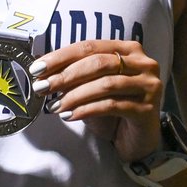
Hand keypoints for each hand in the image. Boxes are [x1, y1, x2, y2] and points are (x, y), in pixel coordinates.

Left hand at [29, 39, 162, 162]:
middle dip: (65, 75)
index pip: (90, 46)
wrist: (138, 139)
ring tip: (54, 106)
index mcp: (129, 49)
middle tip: (42, 86)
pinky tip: (69, 116)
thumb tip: (42, 67)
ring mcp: (149, 85)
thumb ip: (75, 74)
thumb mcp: (92, 86)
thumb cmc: (113, 109)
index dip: (61, 56)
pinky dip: (86, 110)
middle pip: (98, 63)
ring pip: (105, 84)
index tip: (38, 68)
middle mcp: (143, 63)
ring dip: (74, 95)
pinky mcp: (147, 109)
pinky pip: (111, 106)